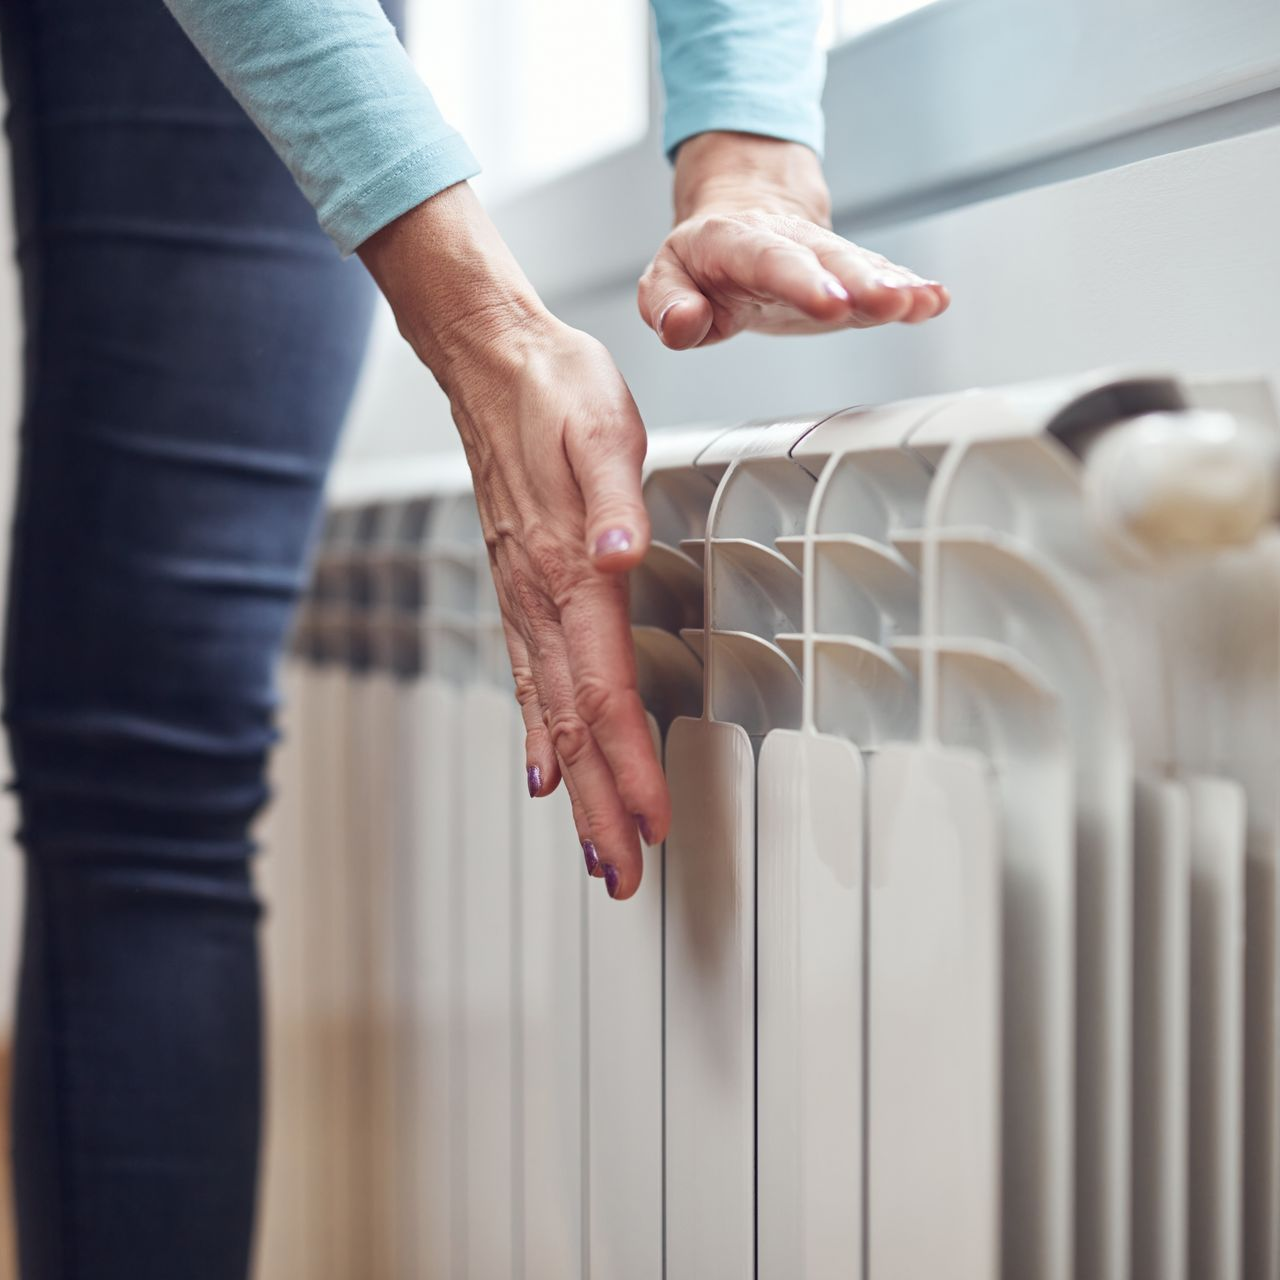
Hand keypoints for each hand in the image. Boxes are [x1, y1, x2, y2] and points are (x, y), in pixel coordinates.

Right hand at [360, 184, 667, 899]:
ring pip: (547, 715)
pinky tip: (546, 766)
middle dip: (600, 807)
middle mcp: (536, 601)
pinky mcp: (516, 589)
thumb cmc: (554, 389)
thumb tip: (619, 555)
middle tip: (622, 874)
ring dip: (574, 786)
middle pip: (571, 727)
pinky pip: (527, 681)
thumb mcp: (599, 426)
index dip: (629, 764)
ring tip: (592, 844)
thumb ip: (612, 497)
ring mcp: (520, 601)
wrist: (488, 360)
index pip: (602, 692)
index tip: (652, 825)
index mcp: (565, 574)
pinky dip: (539, 735)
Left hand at [639, 132, 949, 347]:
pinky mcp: (847, 277)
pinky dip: (908, 289)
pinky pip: (879, 278)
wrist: (743, 211)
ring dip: (893, 286)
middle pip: (826, 260)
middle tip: (890, 302)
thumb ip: (667, 304)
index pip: (768, 260)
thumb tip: (684, 324)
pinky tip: (935, 300)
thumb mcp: (663, 277)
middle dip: (860, 282)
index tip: (830, 305)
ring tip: (923, 301)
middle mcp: (787, 243)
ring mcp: (822, 258)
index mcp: (735, 242)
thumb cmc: (702, 257)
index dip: (801, 282)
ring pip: (859, 266)